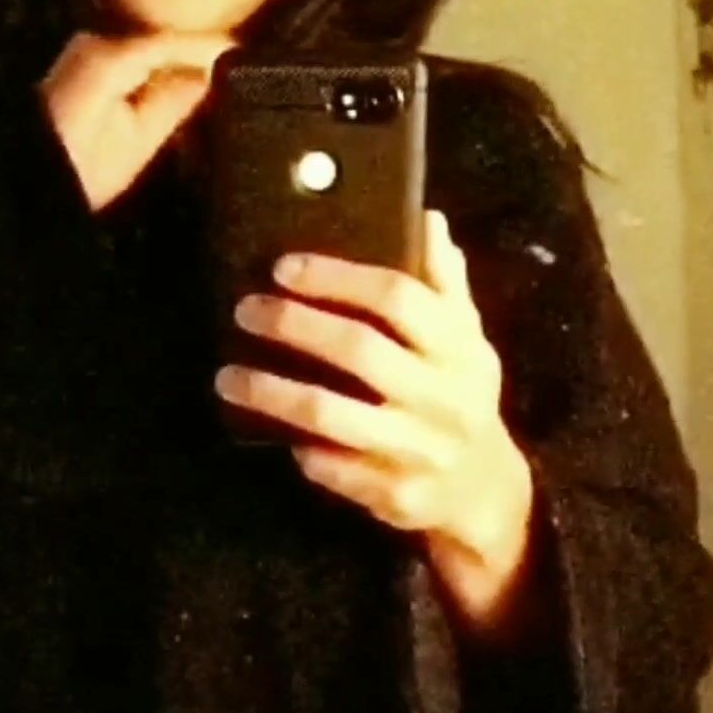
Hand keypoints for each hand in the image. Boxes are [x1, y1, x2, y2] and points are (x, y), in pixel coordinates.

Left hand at [38, 28, 235, 212]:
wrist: (31, 180)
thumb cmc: (81, 167)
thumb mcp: (135, 141)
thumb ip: (174, 101)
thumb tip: (212, 74)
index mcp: (109, 57)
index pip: (170, 42)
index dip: (208, 47)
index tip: (242, 52)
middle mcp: (97, 42)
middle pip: (160, 38)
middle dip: (198, 50)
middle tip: (240, 62)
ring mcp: (87, 51)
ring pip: (148, 47)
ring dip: (180, 59)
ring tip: (221, 72)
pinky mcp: (84, 66)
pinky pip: (133, 59)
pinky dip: (159, 68)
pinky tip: (184, 82)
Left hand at [216, 210, 536, 626]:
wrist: (485, 490)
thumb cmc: (460, 396)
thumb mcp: (465, 338)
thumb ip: (443, 281)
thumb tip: (425, 217)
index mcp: (459, 347)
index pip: (398, 297)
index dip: (337, 277)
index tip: (284, 267)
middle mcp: (444, 396)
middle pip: (359, 350)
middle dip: (293, 325)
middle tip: (245, 310)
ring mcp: (420, 449)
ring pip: (331, 414)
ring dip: (271, 393)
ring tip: (227, 377)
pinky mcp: (396, 495)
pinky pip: (332, 468)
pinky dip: (300, 449)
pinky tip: (274, 434)